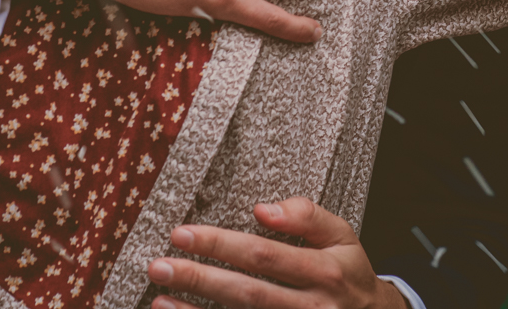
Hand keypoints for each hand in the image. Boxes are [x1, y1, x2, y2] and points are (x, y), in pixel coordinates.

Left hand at [149, 197, 402, 308]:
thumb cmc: (349, 274)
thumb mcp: (342, 236)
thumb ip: (308, 216)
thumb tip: (263, 208)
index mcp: (324, 271)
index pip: (264, 255)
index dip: (221, 245)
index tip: (182, 234)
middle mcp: (310, 307)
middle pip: (247, 292)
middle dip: (200, 278)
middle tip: (159, 265)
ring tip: (160, 299)